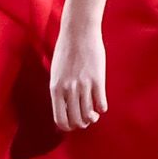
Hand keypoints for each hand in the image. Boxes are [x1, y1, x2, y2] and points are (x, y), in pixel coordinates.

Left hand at [45, 9, 109, 132]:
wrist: (79, 32)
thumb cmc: (66, 50)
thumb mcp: (56, 72)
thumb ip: (59, 90)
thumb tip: (64, 107)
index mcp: (55, 89)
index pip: (60, 119)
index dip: (68, 126)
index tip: (73, 123)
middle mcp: (69, 90)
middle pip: (76, 120)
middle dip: (81, 124)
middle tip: (85, 119)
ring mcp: (83, 85)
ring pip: (89, 114)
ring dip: (92, 117)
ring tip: (94, 113)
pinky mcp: (98, 79)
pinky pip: (101, 103)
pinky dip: (101, 108)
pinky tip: (101, 104)